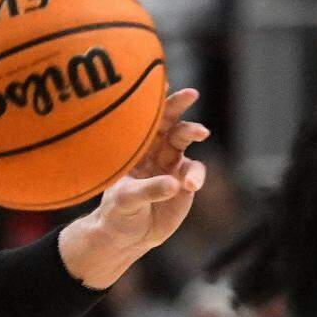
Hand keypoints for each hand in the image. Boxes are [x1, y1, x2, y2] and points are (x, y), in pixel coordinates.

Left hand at [94, 87, 209, 248]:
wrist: (127, 235)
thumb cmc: (117, 211)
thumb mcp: (126, 200)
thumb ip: (149, 190)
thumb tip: (175, 184)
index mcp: (132, 148)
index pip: (141, 119)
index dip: (151, 100)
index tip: (160, 80)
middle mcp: (153, 151)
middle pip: (168, 121)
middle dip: (179, 105)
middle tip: (191, 94)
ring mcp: (170, 164)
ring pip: (184, 139)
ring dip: (191, 132)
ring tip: (200, 133)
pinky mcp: (184, 182)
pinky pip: (195, 171)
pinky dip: (195, 175)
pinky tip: (190, 185)